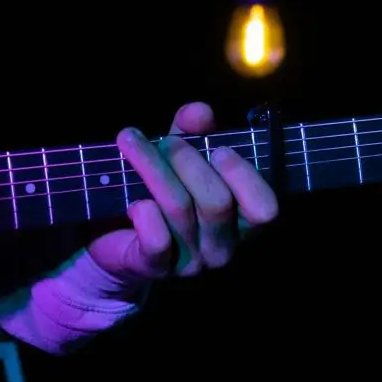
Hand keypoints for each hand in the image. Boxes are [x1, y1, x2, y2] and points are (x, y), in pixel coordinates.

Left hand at [84, 100, 278, 290]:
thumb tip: (200, 112)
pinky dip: (146, 214)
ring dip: (154, 168)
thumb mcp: (178, 153)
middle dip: (189, 161)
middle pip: (217, 202)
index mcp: (240, 220)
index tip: (218, 149)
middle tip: (166, 142)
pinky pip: (157, 242)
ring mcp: (191, 262)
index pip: (264, 209)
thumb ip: (191, 130)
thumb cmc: (160, 189)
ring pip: (181, 209)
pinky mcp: (155, 268)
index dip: (243, 175)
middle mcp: (222, 245)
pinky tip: (134, 201)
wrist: (116, 236)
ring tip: (131, 142)